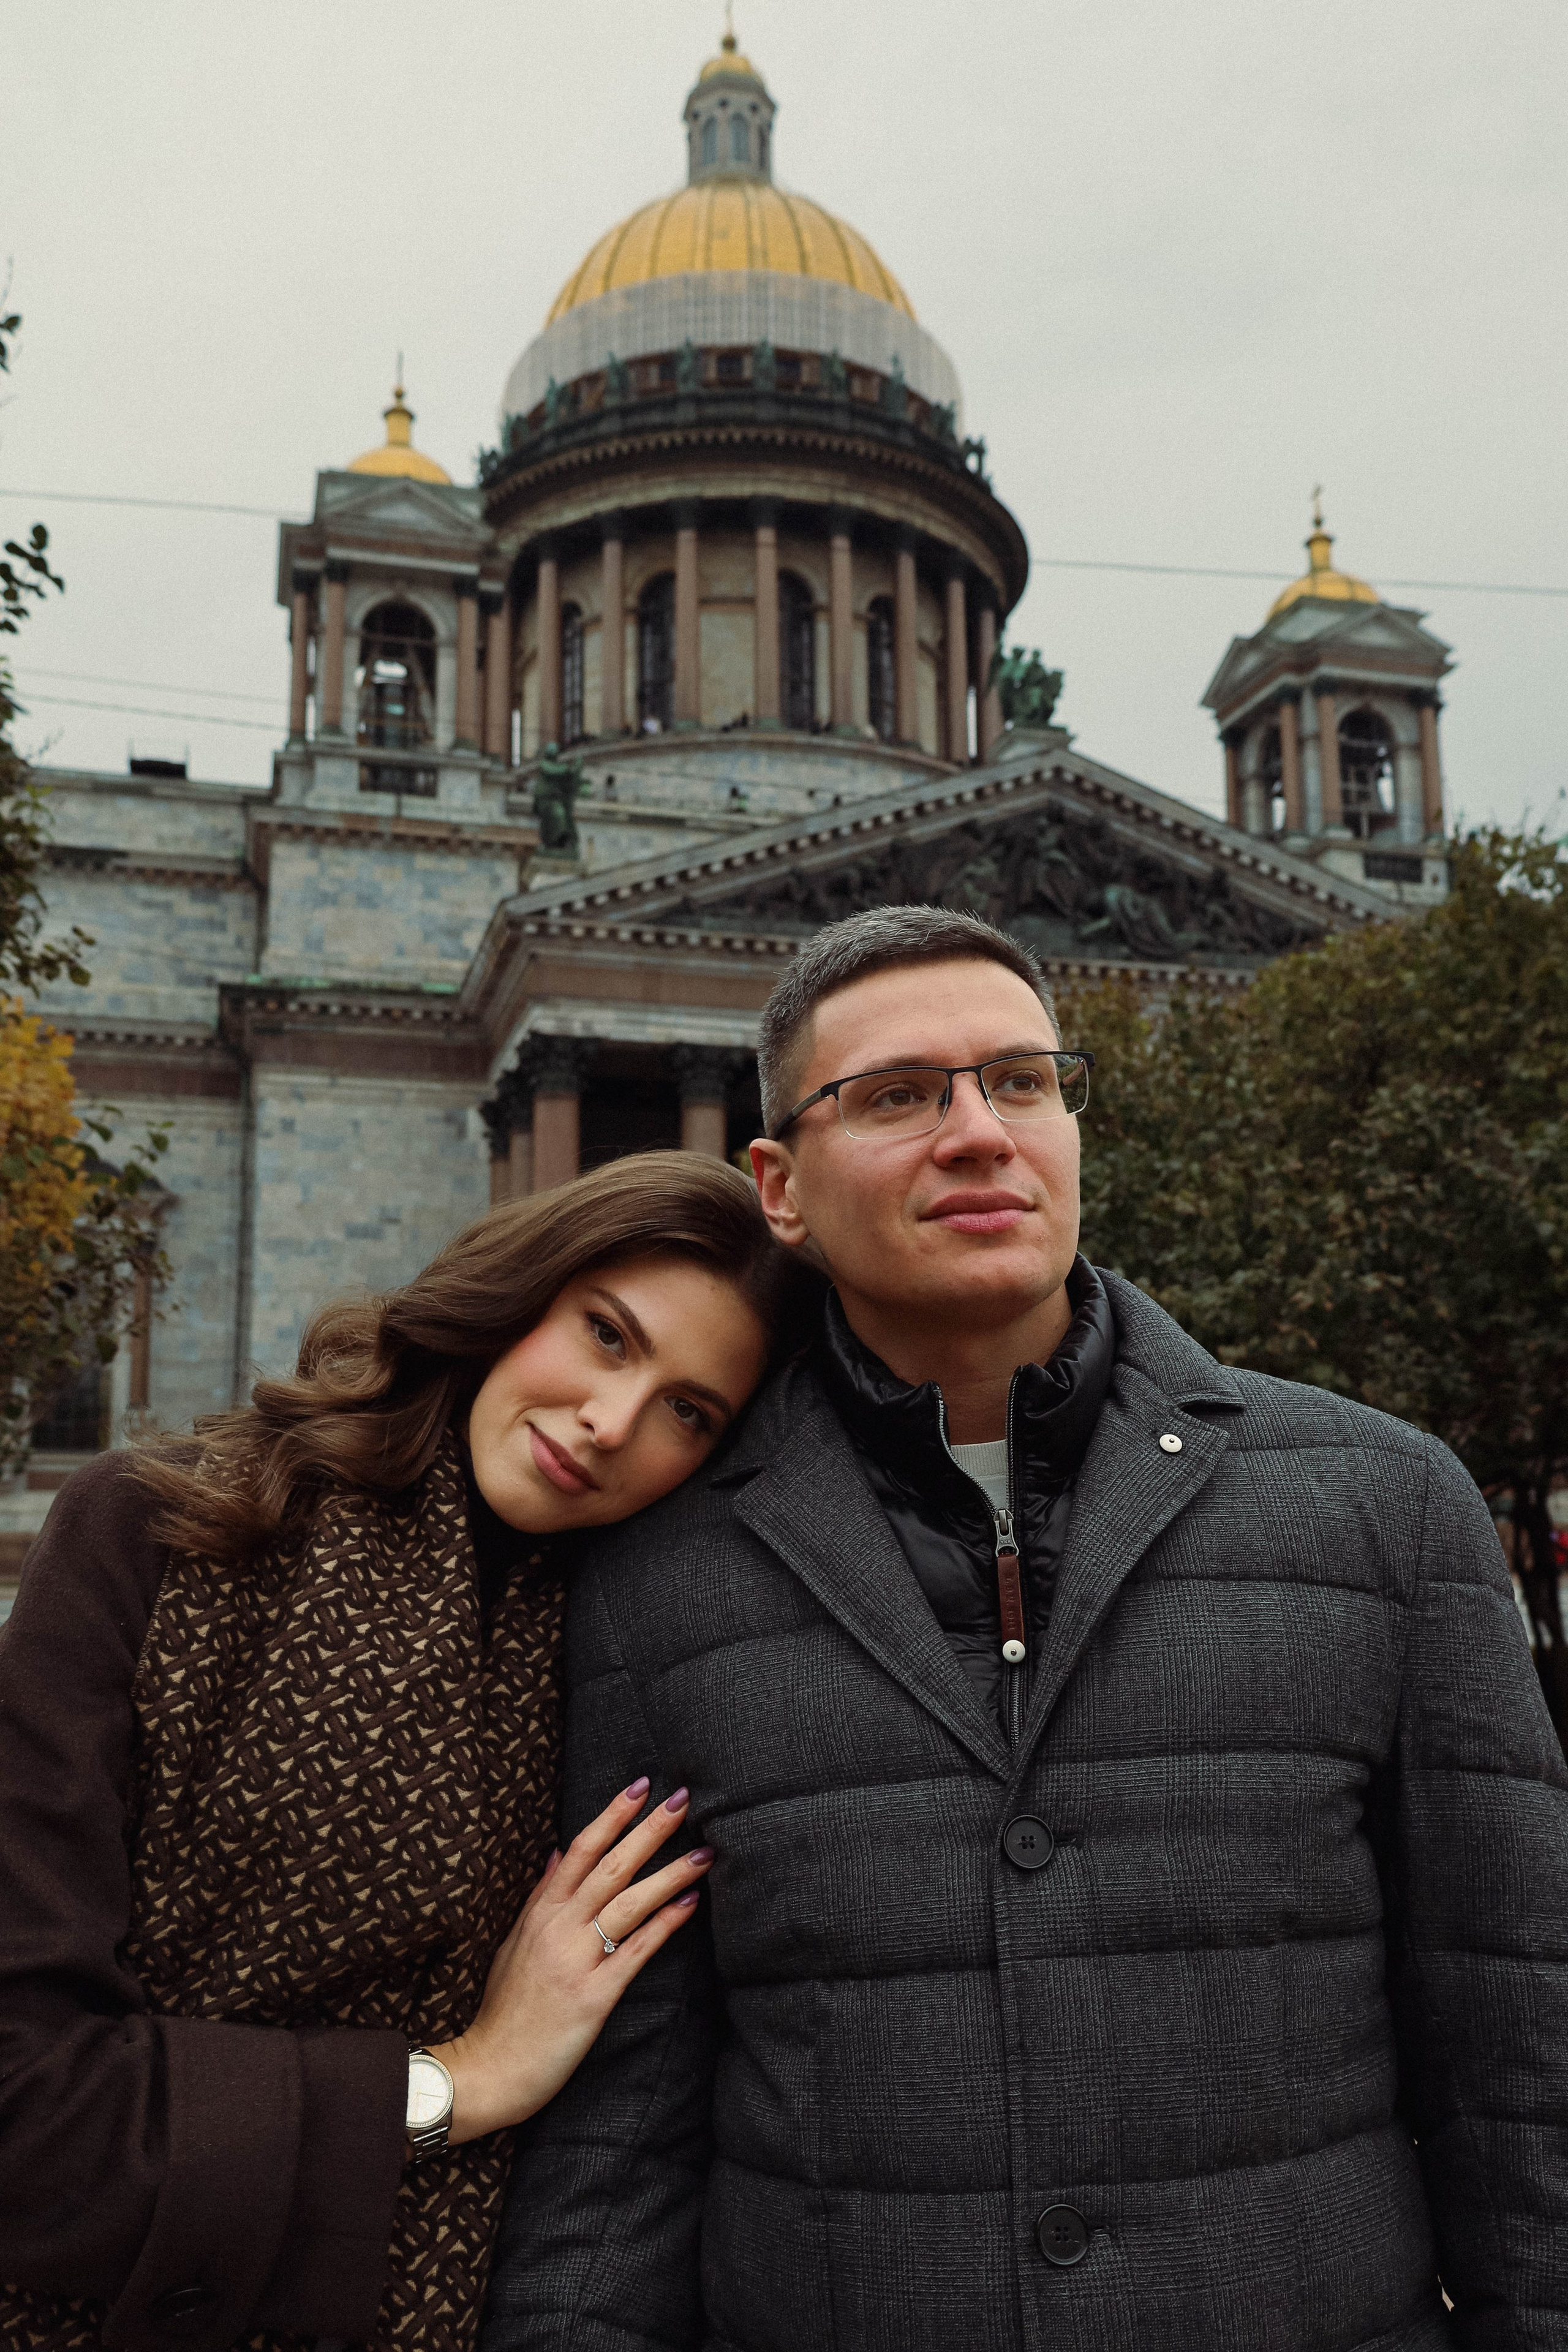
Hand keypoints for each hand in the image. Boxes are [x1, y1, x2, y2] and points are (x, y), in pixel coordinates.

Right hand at [426, 1778, 710, 2145]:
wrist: (489, 2069)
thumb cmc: (504, 2009)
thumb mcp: (515, 1943)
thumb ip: (539, 1896)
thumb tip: (558, 1852)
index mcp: (541, 1912)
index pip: (581, 1849)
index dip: (612, 1815)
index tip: (640, 1784)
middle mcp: (558, 1928)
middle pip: (610, 1866)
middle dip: (649, 1830)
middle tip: (683, 1799)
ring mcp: (576, 1960)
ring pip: (629, 1903)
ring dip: (669, 1874)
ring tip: (704, 1852)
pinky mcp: (593, 1996)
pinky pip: (635, 1952)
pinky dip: (664, 1926)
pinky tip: (690, 1906)